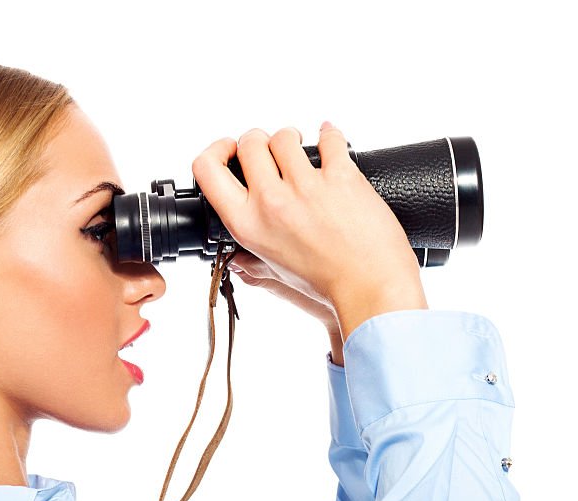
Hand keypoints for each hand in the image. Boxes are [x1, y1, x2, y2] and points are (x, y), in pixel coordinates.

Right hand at [192, 123, 427, 340]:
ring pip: (285, 136)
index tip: (229, 151)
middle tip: (269, 151)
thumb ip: (254, 267)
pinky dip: (329, 135)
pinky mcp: (340, 175)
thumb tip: (237, 262)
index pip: (207, 171)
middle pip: (249, 143)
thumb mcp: (279, 276)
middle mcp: (271, 203)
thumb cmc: (328, 285)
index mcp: (249, 226)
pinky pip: (329, 139)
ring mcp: (306, 186)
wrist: (370, 286)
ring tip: (301, 148)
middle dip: (258, 140)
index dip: (215, 152)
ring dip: (291, 138)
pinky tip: (329, 141)